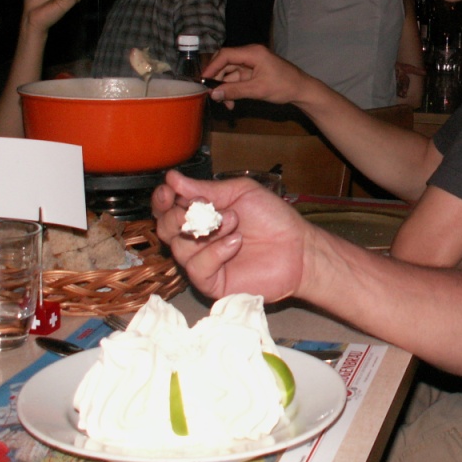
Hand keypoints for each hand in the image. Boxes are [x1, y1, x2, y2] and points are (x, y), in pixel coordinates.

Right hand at [153, 170, 311, 300]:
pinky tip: (236, 243)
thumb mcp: (241, 193)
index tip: (169, 192)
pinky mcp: (212, 283)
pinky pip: (197, 268)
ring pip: (180, 248)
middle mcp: (197, 239)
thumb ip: (207, 189)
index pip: (168, 209)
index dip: (163, 200)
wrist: (298, 247)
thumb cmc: (273, 218)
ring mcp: (203, 262)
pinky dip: (214, 253)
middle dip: (179, 216)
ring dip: (208, 231)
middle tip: (203, 208)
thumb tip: (173, 178)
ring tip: (234, 222)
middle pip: (166, 229)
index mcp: (201, 215)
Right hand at [202, 45, 313, 107]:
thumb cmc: (283, 86)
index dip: (212, 67)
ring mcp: (252, 63)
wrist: (302, 90)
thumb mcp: (258, 90)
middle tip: (214, 96)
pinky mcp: (254, 72)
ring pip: (230, 73)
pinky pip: (237, 79)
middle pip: (225, 64)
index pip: (225, 55)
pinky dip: (233, 89)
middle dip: (219, 81)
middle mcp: (251, 54)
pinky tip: (232, 102)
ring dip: (226, 88)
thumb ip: (234, 91)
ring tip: (227, 105)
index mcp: (253, 53)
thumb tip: (213, 93)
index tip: (203, 81)